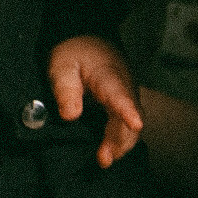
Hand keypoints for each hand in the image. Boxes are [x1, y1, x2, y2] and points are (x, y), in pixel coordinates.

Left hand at [48, 35, 142, 167]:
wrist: (86, 38)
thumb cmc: (74, 53)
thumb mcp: (62, 66)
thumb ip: (65, 90)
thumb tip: (70, 116)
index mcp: (108, 77)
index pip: (120, 95)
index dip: (127, 111)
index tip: (135, 123)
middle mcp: (124, 88)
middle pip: (129, 118)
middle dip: (120, 140)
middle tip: (103, 159)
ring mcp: (128, 96)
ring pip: (130, 124)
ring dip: (121, 144)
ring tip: (104, 160)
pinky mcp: (126, 103)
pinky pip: (127, 124)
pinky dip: (121, 140)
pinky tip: (109, 152)